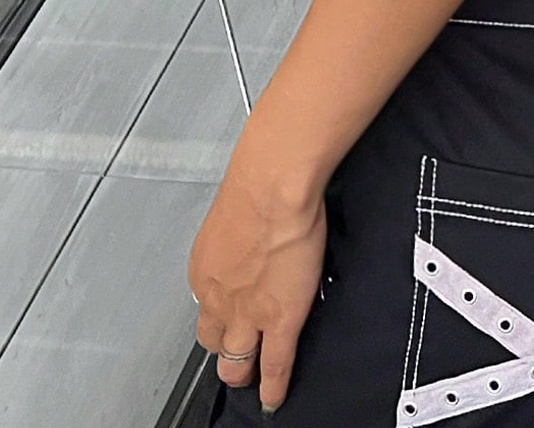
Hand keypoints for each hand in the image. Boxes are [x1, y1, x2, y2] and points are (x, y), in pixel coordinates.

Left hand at [188, 149, 327, 414]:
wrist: (272, 187)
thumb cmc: (258, 185)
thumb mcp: (233, 213)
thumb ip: (238, 234)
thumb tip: (251, 229)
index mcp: (206, 269)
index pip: (207, 305)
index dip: (219, 316)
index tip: (226, 320)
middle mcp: (217, 299)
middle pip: (212, 340)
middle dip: (223, 350)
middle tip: (236, 354)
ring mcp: (247, 316)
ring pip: (235, 363)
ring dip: (243, 372)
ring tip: (252, 380)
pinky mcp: (279, 323)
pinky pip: (274, 367)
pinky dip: (273, 387)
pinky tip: (274, 398)